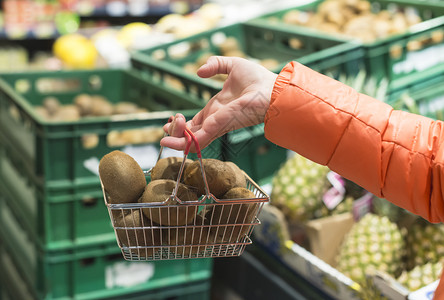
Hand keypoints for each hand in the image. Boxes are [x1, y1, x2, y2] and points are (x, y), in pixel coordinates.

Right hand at [160, 56, 277, 150]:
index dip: (181, 125)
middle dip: (176, 135)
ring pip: (192, 141)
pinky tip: (170, 142)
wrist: (273, 89)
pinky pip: (199, 139)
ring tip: (164, 139)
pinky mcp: (220, 126)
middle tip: (166, 129)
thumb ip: (215, 64)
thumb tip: (199, 71)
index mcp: (217, 109)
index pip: (195, 123)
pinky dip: (184, 142)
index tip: (171, 121)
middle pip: (190, 134)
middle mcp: (216, 120)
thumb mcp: (232, 65)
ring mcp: (218, 125)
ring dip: (176, 141)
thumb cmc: (258, 79)